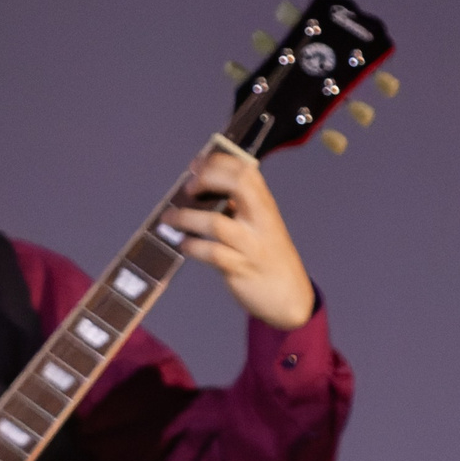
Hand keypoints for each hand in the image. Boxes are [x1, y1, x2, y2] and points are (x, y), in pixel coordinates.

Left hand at [161, 145, 316, 330]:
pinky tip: (183, 244)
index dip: (218, 162)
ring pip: (217, 223)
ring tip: (169, 218)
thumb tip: (202, 188)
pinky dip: (193, 246)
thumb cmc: (267, 257)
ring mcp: (252, 245)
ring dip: (187, 218)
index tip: (196, 165)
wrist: (290, 298)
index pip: (246, 171)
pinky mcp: (241, 269)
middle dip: (208, 179)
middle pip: (240, 185)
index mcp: (265, 206)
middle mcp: (261, 221)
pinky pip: (213, 254)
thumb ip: (238, 207)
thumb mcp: (259, 226)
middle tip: (188, 188)